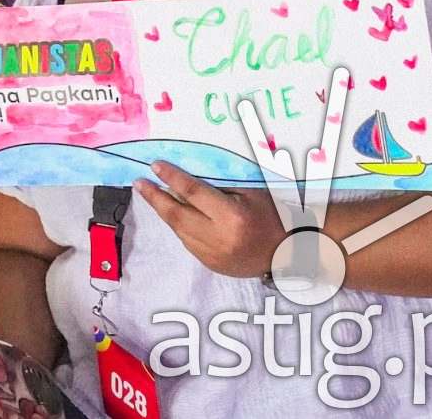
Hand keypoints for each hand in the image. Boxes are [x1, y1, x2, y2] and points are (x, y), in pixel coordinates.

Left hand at [135, 160, 284, 279]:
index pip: (193, 193)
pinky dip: (179, 227)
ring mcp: (214, 256)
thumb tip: (183, 180)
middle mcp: (220, 239)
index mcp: (232, 217)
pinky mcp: (212, 266)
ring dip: (164, 212)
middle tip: (140, 183)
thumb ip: (217, 187)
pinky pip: (188, 242)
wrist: (291, 252)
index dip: (172, 178)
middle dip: (155, 198)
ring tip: (152, 195)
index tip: (155, 166)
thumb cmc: (273, 215)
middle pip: (177, 215)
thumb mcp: (250, 193)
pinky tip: (174, 214)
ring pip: (179, 231)